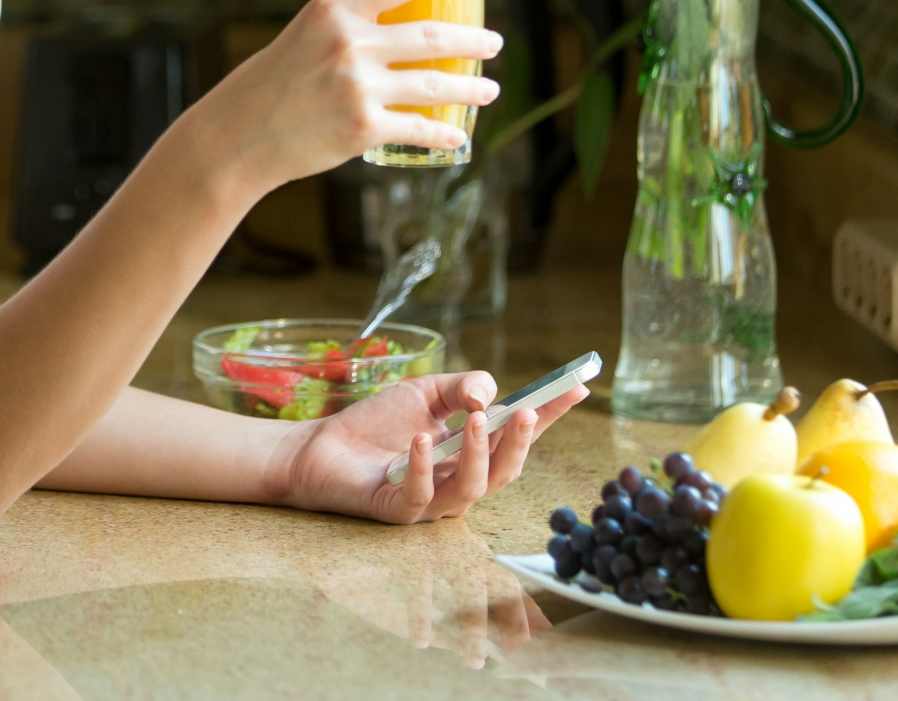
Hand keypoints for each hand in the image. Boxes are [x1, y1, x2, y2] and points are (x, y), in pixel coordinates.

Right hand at [197, 0, 502, 193]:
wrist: (239, 135)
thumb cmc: (274, 81)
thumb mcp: (307, 33)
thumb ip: (351, 25)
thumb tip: (407, 23)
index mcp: (334, 8)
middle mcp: (349, 43)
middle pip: (432, 36)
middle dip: (474, 41)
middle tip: (494, 42)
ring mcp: (358, 88)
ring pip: (435, 85)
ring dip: (471, 87)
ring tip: (490, 88)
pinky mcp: (362, 129)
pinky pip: (418, 128)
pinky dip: (444, 132)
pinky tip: (458, 133)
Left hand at [270, 371, 585, 524]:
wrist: (321, 446)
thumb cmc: (377, 422)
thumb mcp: (426, 391)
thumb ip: (462, 387)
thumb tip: (487, 397)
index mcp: (472, 451)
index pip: (519, 435)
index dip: (550, 415)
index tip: (577, 388)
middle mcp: (460, 480)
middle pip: (506, 471)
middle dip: (519, 441)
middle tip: (526, 410)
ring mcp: (433, 500)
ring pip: (473, 489)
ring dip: (478, 453)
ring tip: (473, 419)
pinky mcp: (400, 511)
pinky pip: (422, 498)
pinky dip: (424, 468)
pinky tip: (421, 441)